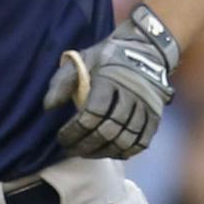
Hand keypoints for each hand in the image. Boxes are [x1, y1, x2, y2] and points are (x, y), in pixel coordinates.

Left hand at [43, 14, 174, 158]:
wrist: (144, 49)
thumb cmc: (104, 59)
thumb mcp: (80, 61)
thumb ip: (62, 82)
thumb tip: (48, 108)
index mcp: (110, 78)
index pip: (92, 113)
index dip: (74, 131)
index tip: (61, 138)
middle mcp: (132, 93)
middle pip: (108, 129)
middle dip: (85, 145)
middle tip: (70, 150)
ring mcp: (147, 106)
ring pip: (125, 139)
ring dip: (103, 152)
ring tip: (86, 154)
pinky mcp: (156, 116)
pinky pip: (142, 142)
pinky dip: (125, 152)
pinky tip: (109, 153)